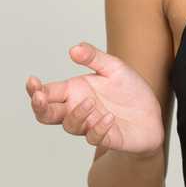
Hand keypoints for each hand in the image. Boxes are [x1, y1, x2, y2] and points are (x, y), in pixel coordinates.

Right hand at [26, 41, 163, 157]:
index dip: (35, 89)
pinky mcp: (106, 138)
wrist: (152, 113)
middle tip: (40, 98)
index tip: (33, 81)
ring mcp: (90, 125)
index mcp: (75, 91)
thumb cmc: (129, 90)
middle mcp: (78, 109)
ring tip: (91, 103)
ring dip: (77, 114)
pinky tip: (109, 117)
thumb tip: (74, 48)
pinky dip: (99, 128)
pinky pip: (94, 137)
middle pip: (47, 114)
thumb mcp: (114, 67)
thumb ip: (93, 57)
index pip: (47, 92)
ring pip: (70, 126)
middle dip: (39, 107)